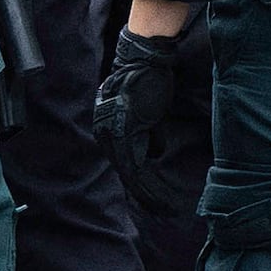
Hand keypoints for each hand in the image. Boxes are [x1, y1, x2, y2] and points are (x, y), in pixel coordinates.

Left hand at [97, 16, 212, 214]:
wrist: (144, 59)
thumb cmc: (148, 80)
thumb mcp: (149, 112)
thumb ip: (150, 134)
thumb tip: (155, 153)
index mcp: (109, 129)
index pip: (125, 163)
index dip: (140, 183)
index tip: (155, 198)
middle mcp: (105, 134)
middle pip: (126, 173)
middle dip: (146, 195)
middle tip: (163, 211)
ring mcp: (113, 135)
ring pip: (131, 175)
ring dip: (149, 195)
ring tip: (165, 209)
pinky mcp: (125, 133)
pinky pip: (136, 167)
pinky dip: (149, 185)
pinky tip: (160, 197)